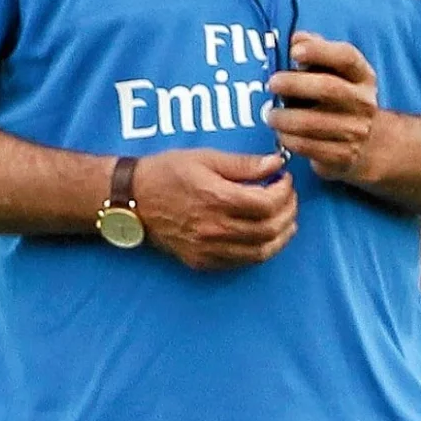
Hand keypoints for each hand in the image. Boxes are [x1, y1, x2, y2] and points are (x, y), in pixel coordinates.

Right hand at [132, 148, 296, 270]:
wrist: (131, 200)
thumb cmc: (166, 173)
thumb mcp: (205, 158)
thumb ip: (243, 164)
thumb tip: (276, 163)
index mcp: (216, 199)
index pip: (267, 203)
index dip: (284, 191)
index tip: (284, 179)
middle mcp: (214, 228)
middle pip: (269, 229)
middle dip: (287, 212)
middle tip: (289, 197)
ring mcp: (208, 249)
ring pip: (261, 251)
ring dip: (281, 235)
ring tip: (286, 219)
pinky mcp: (202, 261)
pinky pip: (242, 262)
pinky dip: (261, 250)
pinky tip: (265, 235)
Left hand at [265, 33, 383, 184]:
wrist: (369, 144)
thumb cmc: (340, 100)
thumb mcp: (336, 74)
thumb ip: (317, 52)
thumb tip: (296, 38)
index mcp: (362, 76)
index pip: (346, 57)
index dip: (320, 51)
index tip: (293, 51)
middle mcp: (363, 101)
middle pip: (329, 88)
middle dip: (295, 84)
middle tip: (272, 83)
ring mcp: (355, 131)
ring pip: (314, 122)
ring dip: (285, 117)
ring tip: (270, 114)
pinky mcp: (343, 156)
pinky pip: (309, 147)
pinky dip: (289, 139)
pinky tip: (281, 133)